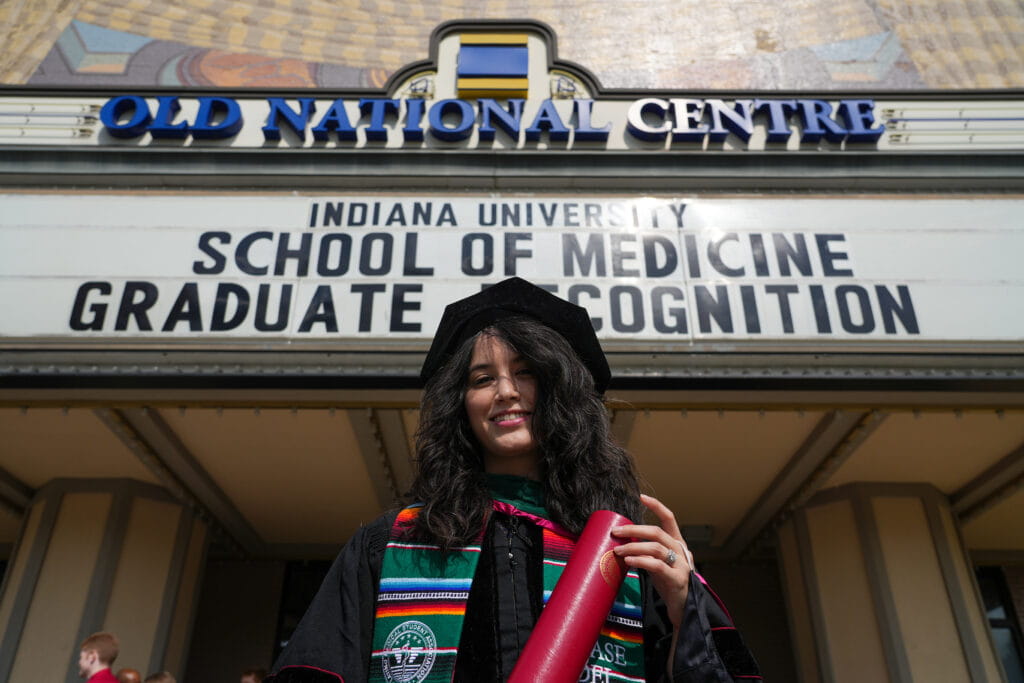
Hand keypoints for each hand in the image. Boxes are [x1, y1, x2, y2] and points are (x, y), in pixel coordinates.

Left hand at [611, 493, 692, 627]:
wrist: (683, 610)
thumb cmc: (667, 584)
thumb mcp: (657, 563)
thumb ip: (646, 552)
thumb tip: (622, 541)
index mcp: (677, 544)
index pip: (669, 519)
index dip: (657, 506)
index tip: (642, 497)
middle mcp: (681, 551)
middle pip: (657, 532)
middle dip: (634, 529)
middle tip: (615, 532)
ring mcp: (681, 565)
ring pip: (655, 547)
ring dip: (633, 546)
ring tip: (617, 550)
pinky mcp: (678, 579)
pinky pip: (657, 565)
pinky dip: (641, 560)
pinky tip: (628, 560)